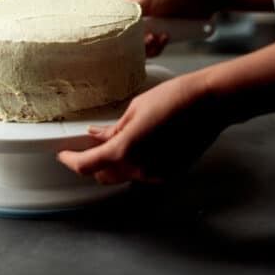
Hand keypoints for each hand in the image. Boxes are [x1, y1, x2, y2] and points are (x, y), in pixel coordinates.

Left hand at [57, 74, 221, 183]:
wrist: (211, 103)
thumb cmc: (174, 99)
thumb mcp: (135, 109)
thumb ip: (113, 129)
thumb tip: (97, 136)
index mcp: (124, 151)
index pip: (86, 166)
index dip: (70, 161)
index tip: (64, 154)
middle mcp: (138, 169)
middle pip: (103, 176)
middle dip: (93, 163)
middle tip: (90, 145)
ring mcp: (156, 175)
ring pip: (124, 176)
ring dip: (115, 163)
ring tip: (119, 140)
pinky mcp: (170, 174)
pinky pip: (143, 174)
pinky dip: (135, 163)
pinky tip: (142, 144)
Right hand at [115, 0, 210, 56]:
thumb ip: (124, 12)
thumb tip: (110, 29)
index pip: (107, 15)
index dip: (109, 27)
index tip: (113, 36)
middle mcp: (134, 12)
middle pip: (121, 34)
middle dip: (131, 40)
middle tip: (143, 37)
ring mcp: (149, 25)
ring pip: (136, 45)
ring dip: (147, 45)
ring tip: (158, 37)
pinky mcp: (161, 35)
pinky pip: (152, 48)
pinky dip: (158, 46)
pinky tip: (166, 37)